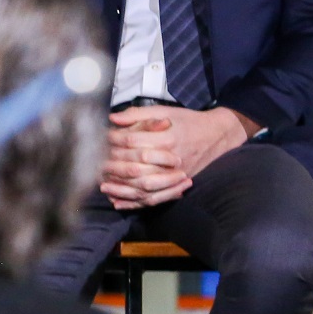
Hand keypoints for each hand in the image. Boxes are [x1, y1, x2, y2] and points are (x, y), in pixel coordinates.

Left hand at [99, 106, 252, 208]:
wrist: (217, 135)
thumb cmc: (187, 121)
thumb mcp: (164, 111)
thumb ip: (139, 114)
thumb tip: (113, 118)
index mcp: (167, 138)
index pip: (133, 142)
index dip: (114, 140)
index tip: (100, 140)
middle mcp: (172, 158)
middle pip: (138, 167)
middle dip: (114, 167)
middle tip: (96, 166)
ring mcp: (177, 174)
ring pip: (146, 187)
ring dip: (123, 189)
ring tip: (104, 186)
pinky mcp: (179, 184)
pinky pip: (156, 198)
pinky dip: (137, 202)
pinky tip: (119, 202)